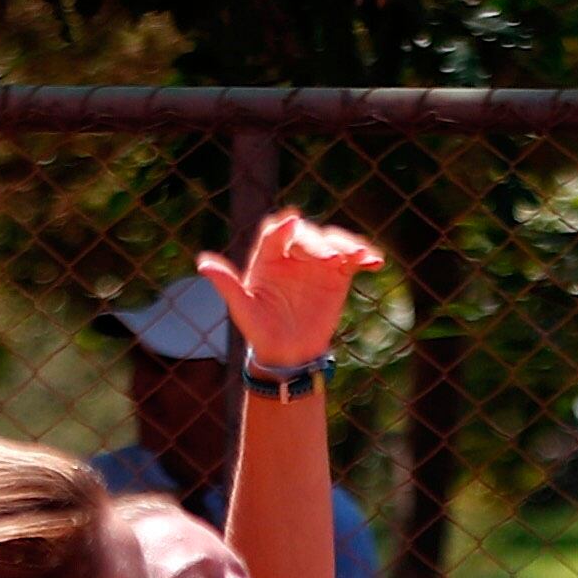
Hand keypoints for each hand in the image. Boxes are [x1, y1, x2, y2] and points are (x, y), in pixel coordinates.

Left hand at [202, 209, 384, 370]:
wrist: (288, 354)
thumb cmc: (260, 330)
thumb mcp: (243, 309)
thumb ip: (227, 284)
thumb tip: (203, 263)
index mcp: (268, 257)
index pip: (275, 233)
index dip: (283, 227)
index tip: (291, 222)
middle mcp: (293, 254)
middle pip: (307, 237)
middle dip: (318, 244)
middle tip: (328, 259)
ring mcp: (317, 262)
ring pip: (333, 243)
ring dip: (346, 245)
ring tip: (356, 255)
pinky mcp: (338, 275)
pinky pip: (353, 260)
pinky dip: (364, 257)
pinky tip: (375, 262)